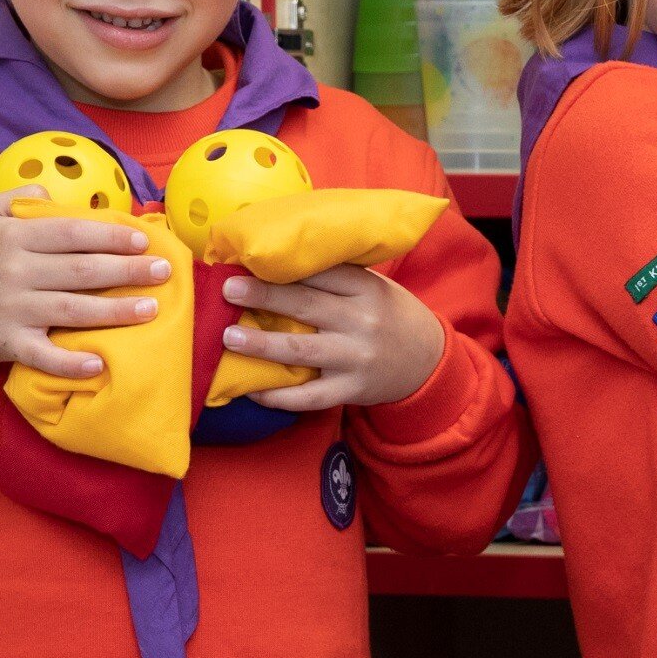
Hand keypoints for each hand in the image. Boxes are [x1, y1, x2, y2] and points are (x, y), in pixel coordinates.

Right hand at [0, 191, 170, 377]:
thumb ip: (19, 196)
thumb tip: (51, 191)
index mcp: (13, 237)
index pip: (71, 233)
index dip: (109, 236)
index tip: (143, 241)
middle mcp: (15, 271)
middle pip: (81, 270)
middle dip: (126, 270)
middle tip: (163, 271)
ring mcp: (13, 309)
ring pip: (73, 310)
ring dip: (116, 311)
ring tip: (152, 308)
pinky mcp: (9, 342)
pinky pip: (43, 355)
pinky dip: (69, 363)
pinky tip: (99, 364)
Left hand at [220, 264, 444, 410]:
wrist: (428, 361)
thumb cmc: (390, 316)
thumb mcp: (375, 287)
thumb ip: (336, 278)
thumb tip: (276, 262)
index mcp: (367, 289)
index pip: (319, 273)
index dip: (281, 267)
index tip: (246, 260)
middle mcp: (362, 322)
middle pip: (306, 306)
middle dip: (263, 296)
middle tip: (227, 289)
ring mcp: (356, 359)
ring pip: (301, 351)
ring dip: (262, 343)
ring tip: (229, 337)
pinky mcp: (351, 390)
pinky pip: (309, 397)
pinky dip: (278, 396)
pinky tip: (251, 390)